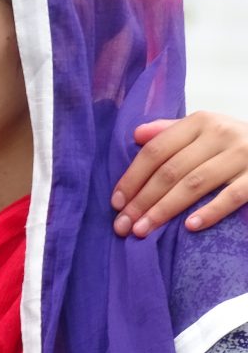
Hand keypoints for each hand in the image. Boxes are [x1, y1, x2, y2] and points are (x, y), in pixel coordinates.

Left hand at [111, 111, 247, 236]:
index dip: (133, 177)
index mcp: (200, 121)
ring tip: (143, 230)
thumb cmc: (231, 144)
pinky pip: (231, 197)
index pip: (156, 151)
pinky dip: (209, 212)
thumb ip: (169, 132)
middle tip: (123, 226)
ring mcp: (242, 155)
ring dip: (164, 210)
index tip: (116, 203)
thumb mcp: (203, 131)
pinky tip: (188, 227)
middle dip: (142, 201)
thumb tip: (136, 136)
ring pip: (194, 185)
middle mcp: (220, 134)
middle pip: (170, 170)